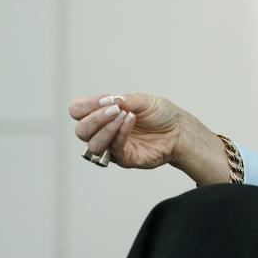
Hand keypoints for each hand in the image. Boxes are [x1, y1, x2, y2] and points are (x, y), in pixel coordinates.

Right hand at [69, 93, 183, 169]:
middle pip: (80, 130)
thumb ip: (126, 100)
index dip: (86, 105)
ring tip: (125, 115)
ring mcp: (112, 147)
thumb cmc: (161, 114)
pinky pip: (114, 149)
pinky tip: (131, 120)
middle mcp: (103, 132)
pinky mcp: (124, 158)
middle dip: (94, 118)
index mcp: (103, 115)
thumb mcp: (144, 100)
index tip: (107, 98)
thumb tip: (111, 101)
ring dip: (106, 127)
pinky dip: (120, 133)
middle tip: (114, 109)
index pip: (78, 111)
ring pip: (93, 144)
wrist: (180, 130)